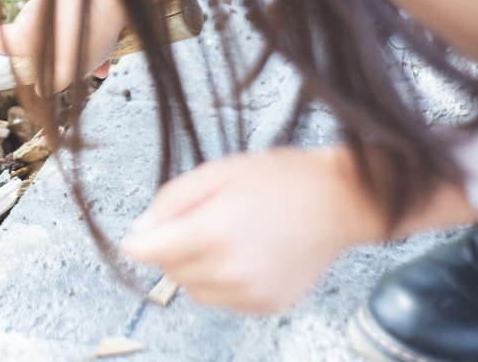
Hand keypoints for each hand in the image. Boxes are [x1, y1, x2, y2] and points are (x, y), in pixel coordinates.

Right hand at [0, 0, 127, 93]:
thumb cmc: (85, 36)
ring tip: (98, 64)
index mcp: (21, 34)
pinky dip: (85, 34)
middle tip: (67, 72)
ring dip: (72, 49)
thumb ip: (50, 83)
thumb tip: (41, 88)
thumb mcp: (68, 71)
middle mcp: (30, 14)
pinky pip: (71, 19)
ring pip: (56, 31)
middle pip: (29, 40)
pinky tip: (108, 53)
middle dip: (48, 58)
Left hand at [121, 147, 384, 313]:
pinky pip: (223, 299)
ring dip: (196, 267)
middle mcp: (230, 270)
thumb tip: (140, 231)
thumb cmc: (281, 180)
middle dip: (172, 248)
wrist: (338, 202)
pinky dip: (223, 281)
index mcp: (214, 232)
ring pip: (193, 290)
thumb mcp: (216, 172)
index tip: (146, 230)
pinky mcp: (266, 305)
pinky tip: (246, 253)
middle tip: (202, 219)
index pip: (148, 251)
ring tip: (227, 236)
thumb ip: (171, 201)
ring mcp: (250, 293)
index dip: (142, 237)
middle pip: (169, 272)